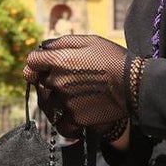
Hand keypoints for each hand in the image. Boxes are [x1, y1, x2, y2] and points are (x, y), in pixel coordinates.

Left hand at [23, 34, 137, 140]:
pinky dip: (62, 122)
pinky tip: (69, 116)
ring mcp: (65, 101)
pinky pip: (59, 124)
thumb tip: (43, 47)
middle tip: (65, 81)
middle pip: (39, 82)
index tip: (43, 66)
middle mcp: (58, 81)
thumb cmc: (113, 59)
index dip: (37, 63)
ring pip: (48, 103)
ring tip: (69, 97)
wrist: (134, 85)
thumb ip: (62, 43)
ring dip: (54, 101)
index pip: (31, 62)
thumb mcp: (89, 41)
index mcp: (59, 60)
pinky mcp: (75, 118)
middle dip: (47, 80)